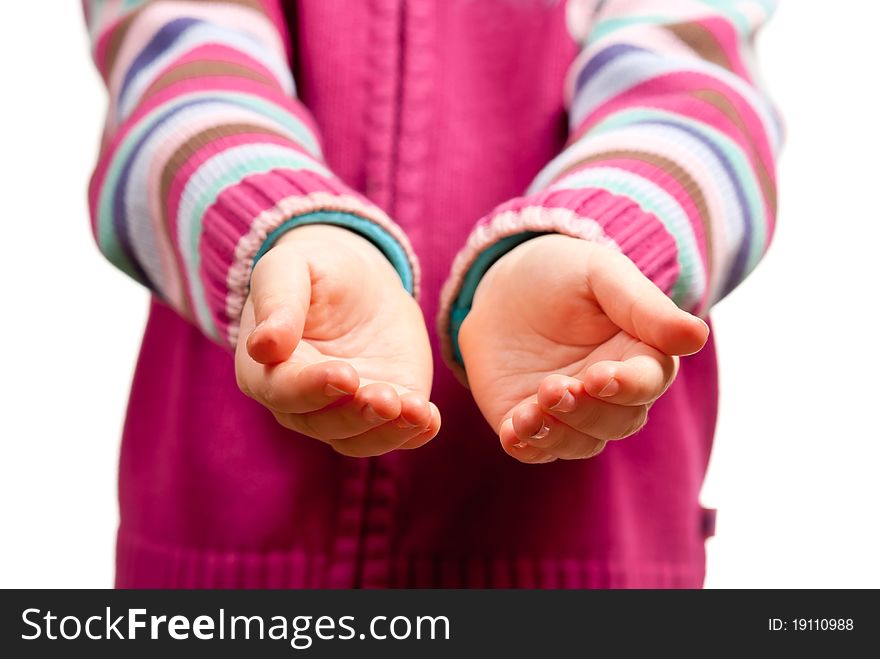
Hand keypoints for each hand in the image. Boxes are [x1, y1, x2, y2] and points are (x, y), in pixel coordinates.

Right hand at [235, 224, 439, 456]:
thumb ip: (276, 303)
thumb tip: (263, 346)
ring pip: (359, 439)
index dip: (311, 388)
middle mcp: (300, 403)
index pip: (283, 390)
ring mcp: (344, 413)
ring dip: (387, 430)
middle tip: (385, 397)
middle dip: (357, 414)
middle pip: (323, 423)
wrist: (363, 283)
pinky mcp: (385, 413)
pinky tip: (429, 419)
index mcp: (265, 370)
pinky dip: (413, 433)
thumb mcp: (289, 269)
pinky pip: (396, 435)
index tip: (343, 375)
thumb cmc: (315, 272)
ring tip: (414, 410)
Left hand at [459, 234, 707, 463]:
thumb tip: (698, 336)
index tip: (600, 377)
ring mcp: (572, 414)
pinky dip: (527, 447)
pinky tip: (513, 433)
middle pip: (619, 421)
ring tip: (528, 414)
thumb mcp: (602, 275)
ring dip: (557, 434)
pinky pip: (536, 450)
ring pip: (581, 443)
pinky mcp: (531, 424)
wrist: (500, 286)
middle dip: (587, 411)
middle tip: (554, 387)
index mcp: (640, 356)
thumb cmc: (563, 275)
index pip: (649, 382)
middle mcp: (612, 394)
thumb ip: (645, 307)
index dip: (629, 386)